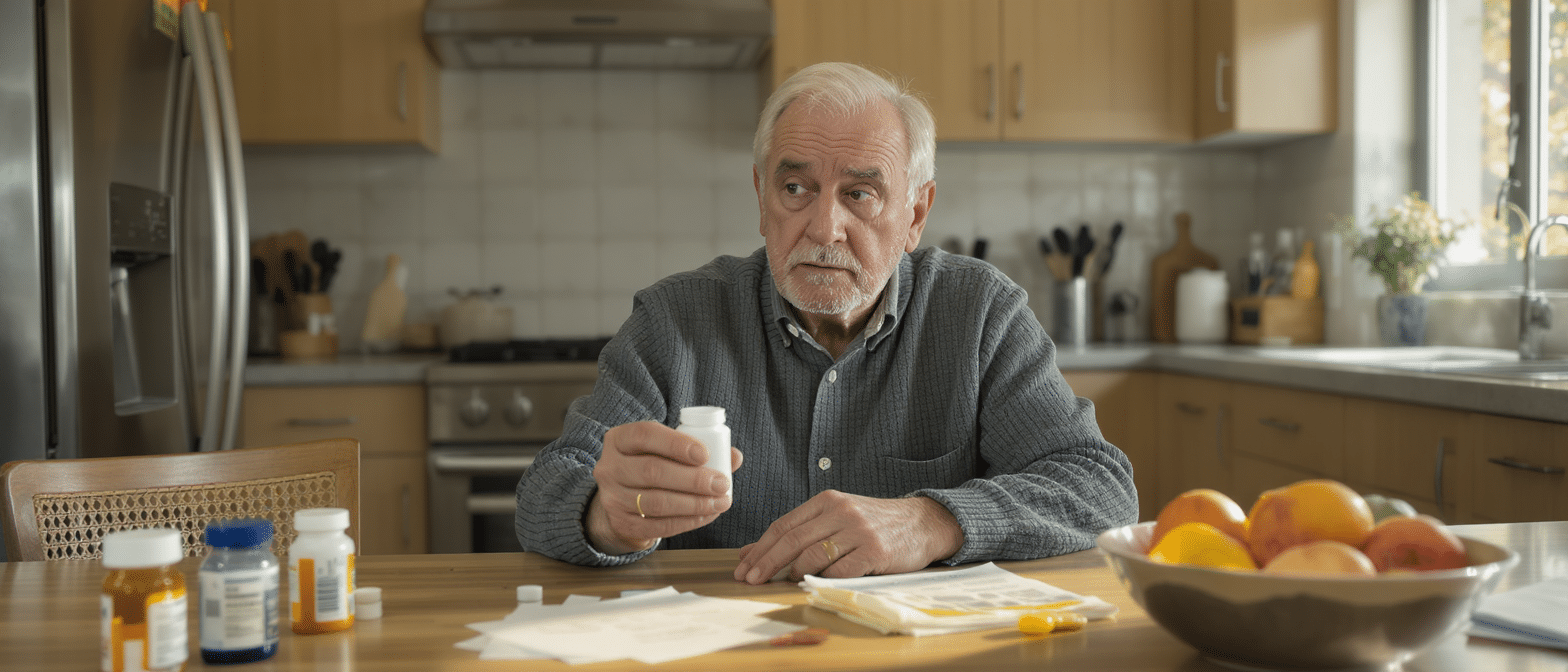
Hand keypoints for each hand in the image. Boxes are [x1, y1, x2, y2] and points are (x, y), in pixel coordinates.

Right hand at [584, 421, 743, 554]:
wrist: (622, 496)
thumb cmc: (651, 464)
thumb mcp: (664, 449)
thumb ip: (697, 448)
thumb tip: (734, 456)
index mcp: (619, 439)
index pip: (645, 435)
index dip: (676, 444)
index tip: (706, 454)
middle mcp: (609, 467)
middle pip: (652, 472)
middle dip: (693, 480)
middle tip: (721, 483)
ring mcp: (612, 498)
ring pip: (656, 502)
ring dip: (694, 504)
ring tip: (720, 502)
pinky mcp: (622, 523)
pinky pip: (658, 526)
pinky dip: (687, 522)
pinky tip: (707, 515)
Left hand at [732, 490, 963, 584]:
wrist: (921, 523)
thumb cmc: (873, 523)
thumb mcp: (836, 517)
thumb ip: (800, 531)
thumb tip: (752, 551)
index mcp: (827, 500)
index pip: (783, 524)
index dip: (759, 547)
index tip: (743, 566)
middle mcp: (841, 511)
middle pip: (792, 540)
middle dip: (766, 562)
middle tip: (749, 579)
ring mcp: (859, 531)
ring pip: (812, 556)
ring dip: (793, 572)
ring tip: (786, 580)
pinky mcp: (875, 551)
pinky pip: (839, 571)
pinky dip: (823, 580)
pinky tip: (815, 583)